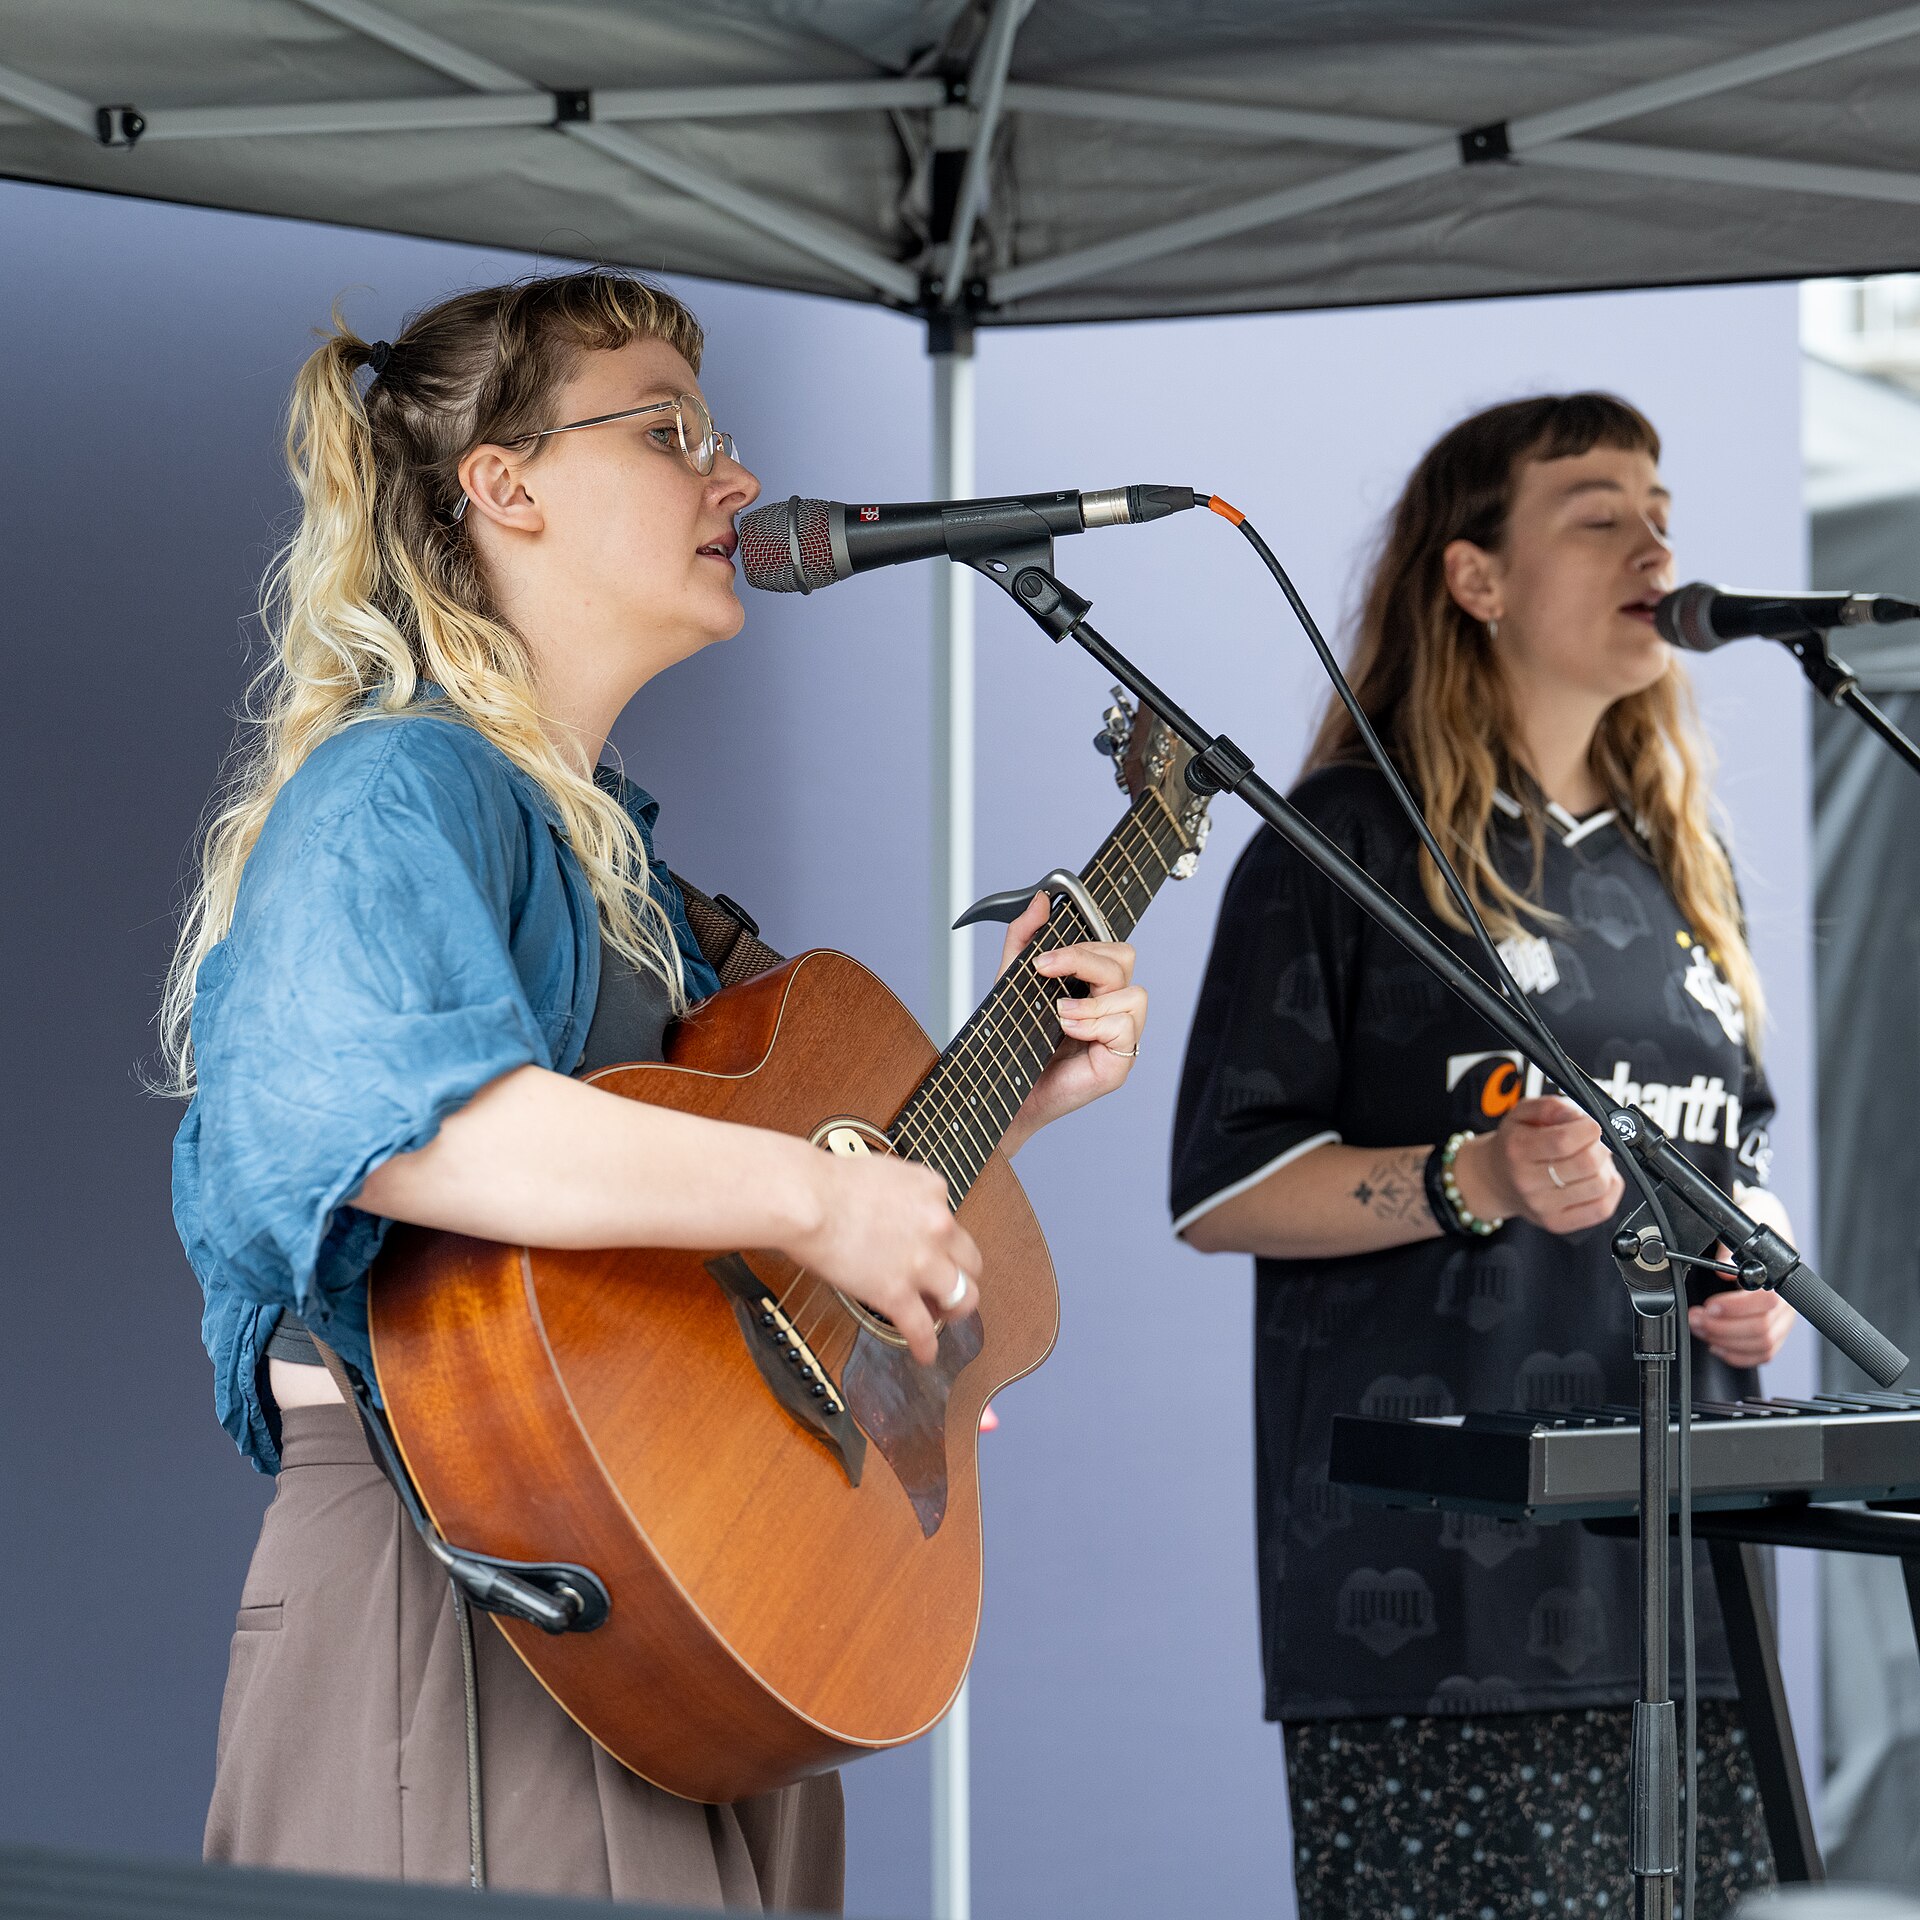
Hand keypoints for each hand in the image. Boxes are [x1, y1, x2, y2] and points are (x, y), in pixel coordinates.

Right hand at [785, 1148, 981, 1365]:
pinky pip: (923, 1329)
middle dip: (960, 1275)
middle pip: (970, 1260)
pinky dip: (927, 1346)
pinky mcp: (898, 1293)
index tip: (929, 1251)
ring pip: (963, 1296)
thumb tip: (892, 1215)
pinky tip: (925, 1354)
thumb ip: (899, 1194)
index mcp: (932, 1190)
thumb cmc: (826, 1182)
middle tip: (945, 1285)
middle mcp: (937, 1225)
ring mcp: (922, 1262)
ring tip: (943, 1317)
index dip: (940, 1241)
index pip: (951, 1221)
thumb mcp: (882, 1173)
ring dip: (955, 1310)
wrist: (807, 1199)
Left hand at [993, 892, 1146, 1152]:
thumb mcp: (1012, 983)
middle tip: (1047, 972)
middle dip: (1085, 961)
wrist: (1002, 1094)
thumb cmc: (1013, 1044)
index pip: (1110, 946)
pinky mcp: (1120, 1062)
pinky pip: (1125, 1028)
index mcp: (1093, 986)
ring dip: (1090, 1000)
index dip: (1084, 943)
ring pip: (1133, 993)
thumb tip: (1041, 900)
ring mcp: (1120, 1035)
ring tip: (1059, 1014)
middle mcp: (1112, 1007)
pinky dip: (1095, 1023)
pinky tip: (1069, 1031)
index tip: (1044, 957)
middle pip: (1126, 959)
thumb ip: (1024, 940)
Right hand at [1451, 1095, 1623, 1234]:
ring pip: (1600, 1185)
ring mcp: (1543, 1207)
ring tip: (1591, 1160)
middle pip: (1587, 1164)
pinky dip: (1610, 1190)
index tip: (1589, 1124)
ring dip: (1605, 1168)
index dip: (1589, 1128)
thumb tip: (1582, 1116)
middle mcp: (1528, 1181)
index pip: (1565, 1141)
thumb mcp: (1523, 1112)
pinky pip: (1602, 1208)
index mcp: (1518, 1149)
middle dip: (1600, 1146)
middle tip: (1592, 1142)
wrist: (1495, 1179)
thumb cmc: (1513, 1144)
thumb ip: (1553, 1107)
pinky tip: (1596, 1178)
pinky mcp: (1558, 1223)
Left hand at [1690, 1184, 1798, 1367]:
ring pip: (1762, 1344)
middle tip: (1695, 1318)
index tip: (1709, 1306)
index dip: (1736, 1309)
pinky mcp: (1774, 1328)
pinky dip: (1738, 1354)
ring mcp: (1782, 1317)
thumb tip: (1724, 1269)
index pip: (1767, 1304)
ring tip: (1700, 1328)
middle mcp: (1786, 1299)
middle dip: (1722, 1328)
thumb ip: (1728, 1248)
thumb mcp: (1740, 1222)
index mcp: (1779, 1275)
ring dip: (1725, 1341)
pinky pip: (1764, 1352)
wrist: (1763, 1217)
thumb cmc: (1754, 1218)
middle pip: (1762, 1329)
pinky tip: (1717, 1345)